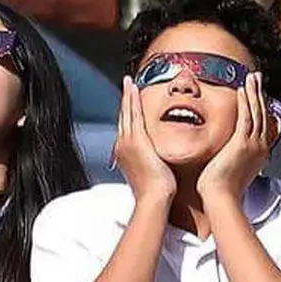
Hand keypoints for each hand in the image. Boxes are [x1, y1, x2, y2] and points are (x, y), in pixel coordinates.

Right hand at [112, 77, 176, 211]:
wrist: (153, 199)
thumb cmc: (156, 193)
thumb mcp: (151, 174)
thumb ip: (152, 164)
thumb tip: (158, 163)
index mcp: (125, 154)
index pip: (127, 128)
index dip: (128, 113)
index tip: (130, 101)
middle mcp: (122, 146)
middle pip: (123, 117)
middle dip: (125, 100)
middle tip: (126, 84)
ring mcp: (127, 142)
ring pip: (127, 112)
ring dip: (128, 96)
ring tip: (128, 82)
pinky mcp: (136, 140)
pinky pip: (134, 114)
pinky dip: (133, 100)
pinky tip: (134, 88)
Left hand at [201, 71, 276, 203]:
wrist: (221, 198)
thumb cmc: (223, 189)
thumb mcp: (233, 170)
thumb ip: (234, 159)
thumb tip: (228, 155)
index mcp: (260, 154)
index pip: (265, 125)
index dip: (263, 108)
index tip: (260, 95)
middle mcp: (260, 147)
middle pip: (263, 114)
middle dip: (260, 95)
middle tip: (258, 79)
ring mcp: (253, 145)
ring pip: (257, 113)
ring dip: (254, 93)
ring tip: (252, 78)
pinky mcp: (242, 144)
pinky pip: (246, 117)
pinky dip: (245, 102)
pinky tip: (242, 90)